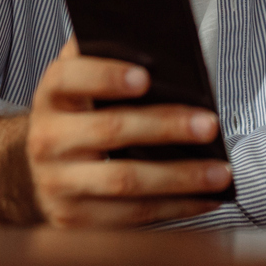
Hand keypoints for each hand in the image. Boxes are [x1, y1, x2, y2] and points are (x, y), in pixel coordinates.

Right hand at [25, 40, 232, 228]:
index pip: (69, 77)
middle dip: (165, 127)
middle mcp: (47, 140)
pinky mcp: (75, 220)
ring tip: (220, 172)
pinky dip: (175, 208)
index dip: (106, 76)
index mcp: (52, 97)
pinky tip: (206, 198)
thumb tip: (160, 46)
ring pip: (125, 181)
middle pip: (110, 130)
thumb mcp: (83, 83)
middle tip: (209, 125)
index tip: (145, 76)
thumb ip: (109, 56)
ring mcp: (58, 184)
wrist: (45, 169)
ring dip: (180, 178)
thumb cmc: (81, 115)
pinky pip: (132, 216)